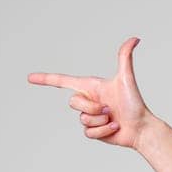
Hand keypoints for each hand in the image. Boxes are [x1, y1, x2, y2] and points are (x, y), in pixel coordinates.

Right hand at [27, 36, 152, 151]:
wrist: (141, 128)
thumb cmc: (135, 103)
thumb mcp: (126, 79)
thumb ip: (125, 58)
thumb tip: (134, 38)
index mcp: (90, 87)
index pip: (63, 81)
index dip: (45, 79)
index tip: (30, 78)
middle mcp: (88, 101)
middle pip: (73, 103)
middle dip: (91, 108)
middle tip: (108, 109)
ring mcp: (90, 117)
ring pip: (82, 119)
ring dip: (100, 121)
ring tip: (114, 118)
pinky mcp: (93, 132)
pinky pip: (88, 133)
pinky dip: (103, 132)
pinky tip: (114, 128)